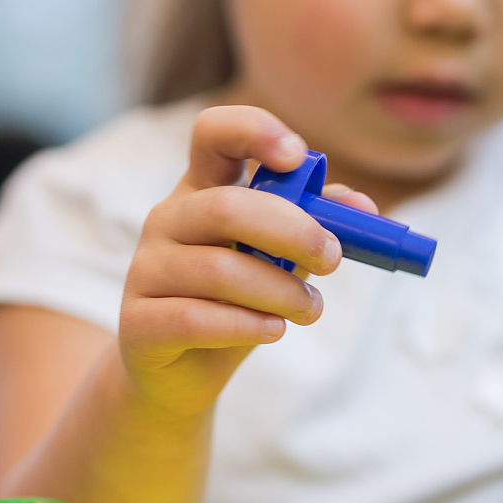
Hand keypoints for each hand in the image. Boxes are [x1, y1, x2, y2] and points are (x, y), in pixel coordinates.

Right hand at [117, 105, 374, 418]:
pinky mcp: (137, 323)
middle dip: (293, 231)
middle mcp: (168, 219)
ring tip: (310, 309)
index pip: (213, 133)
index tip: (297, 155)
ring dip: (281, 292)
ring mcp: (145, 269)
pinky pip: (195, 319)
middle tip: (332, 258)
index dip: (253, 131)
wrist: (180, 372)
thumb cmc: (239, 300)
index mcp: (203, 188)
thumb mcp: (282, 256)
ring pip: (219, 270)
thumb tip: (364, 208)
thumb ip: (319, 223)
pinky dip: (246, 326)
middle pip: (227, 207)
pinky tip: (272, 330)